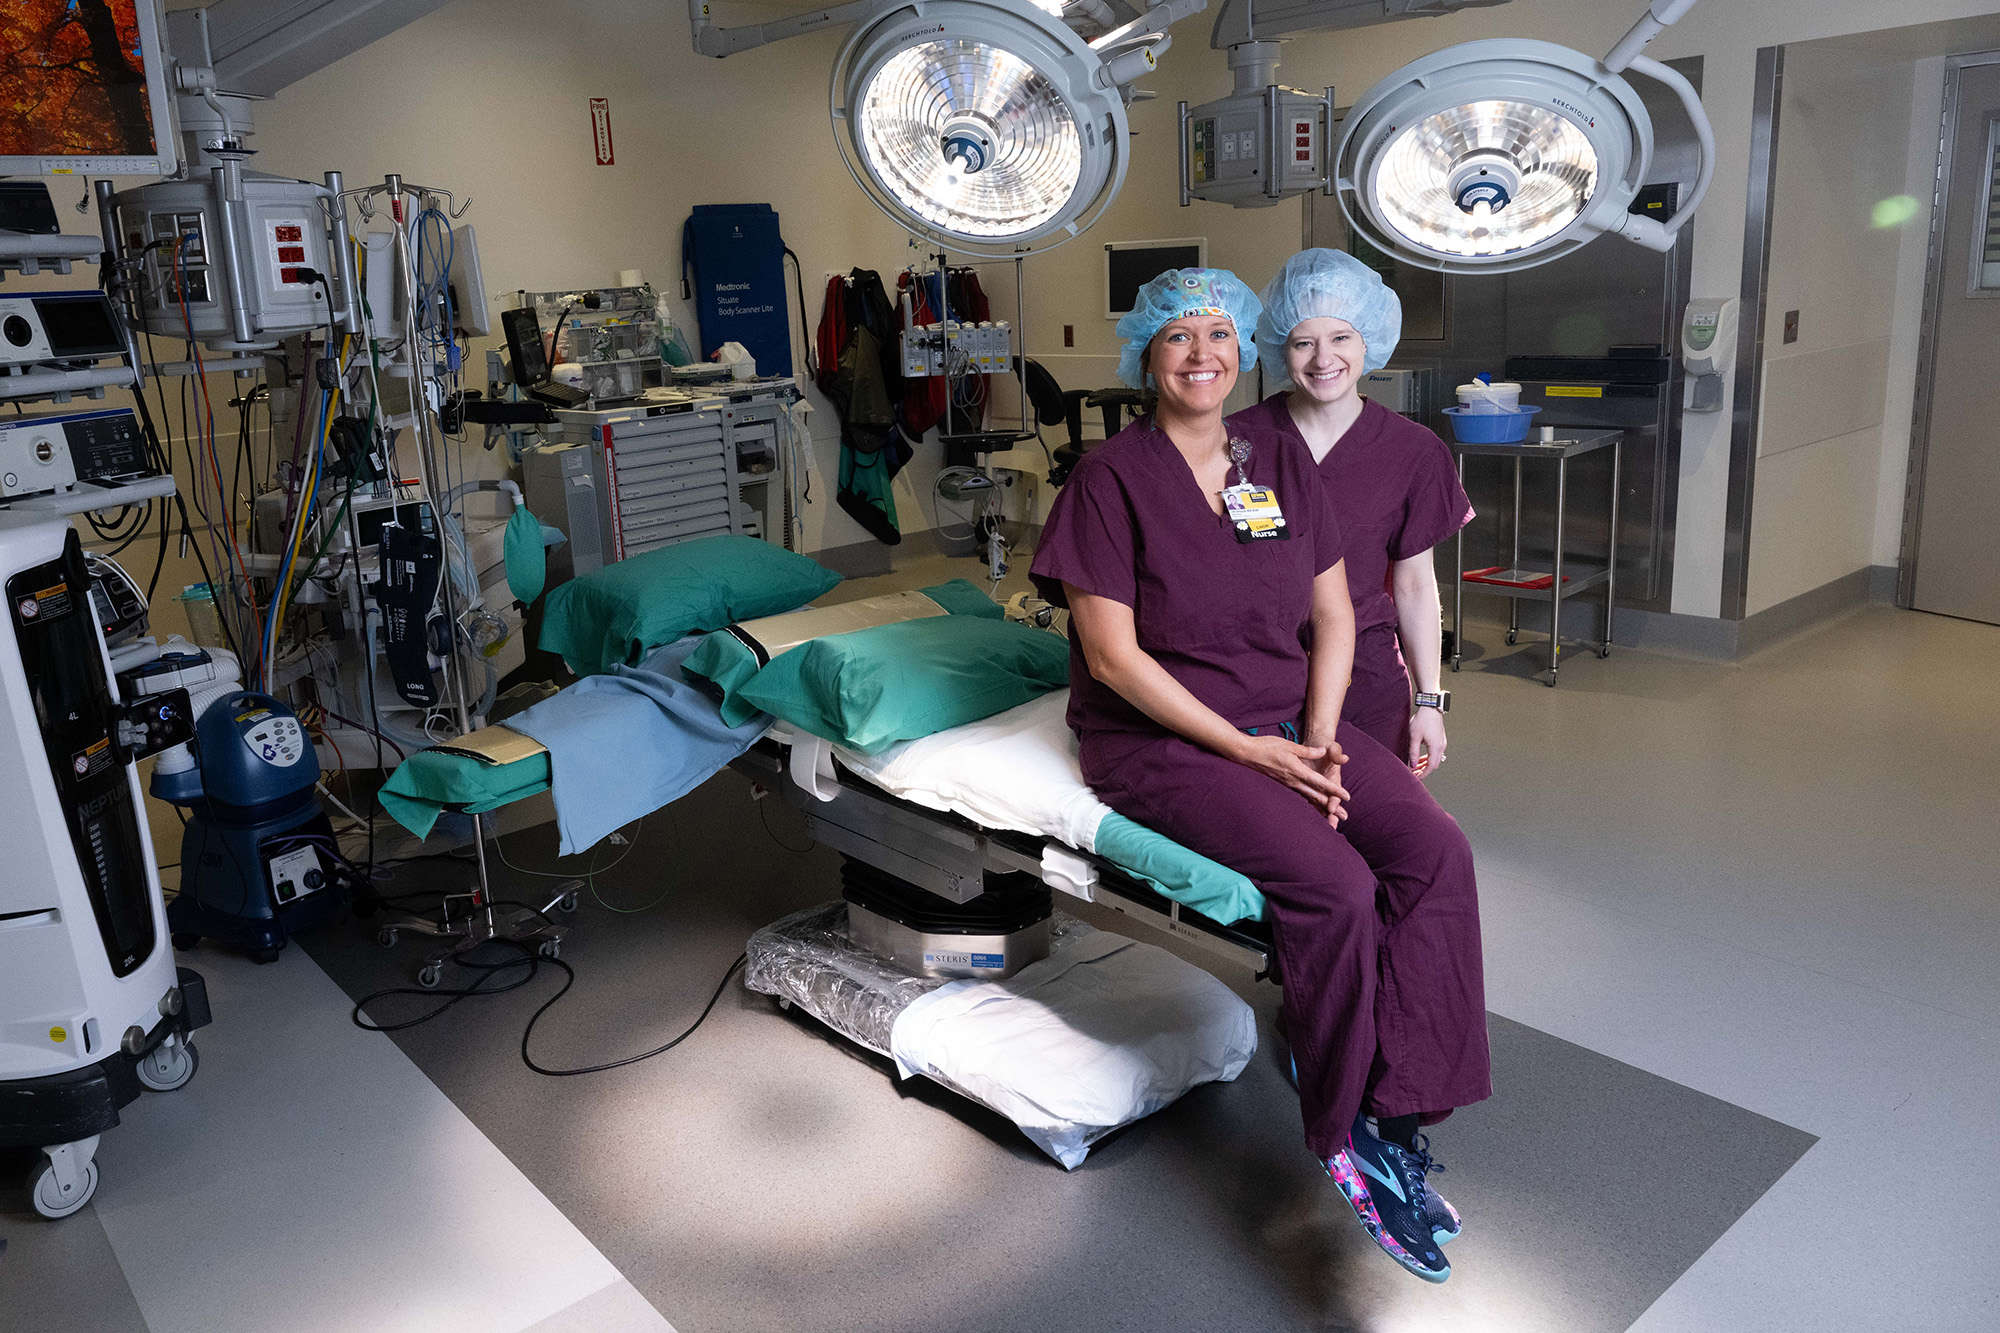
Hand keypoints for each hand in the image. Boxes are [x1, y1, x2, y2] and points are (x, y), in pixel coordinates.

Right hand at [1228, 733, 1349, 820]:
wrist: (1246, 753)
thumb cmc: (1266, 746)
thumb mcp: (1289, 745)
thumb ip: (1307, 751)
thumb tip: (1322, 752)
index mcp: (1297, 770)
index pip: (1320, 783)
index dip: (1334, 790)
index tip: (1346, 797)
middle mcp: (1293, 781)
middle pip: (1316, 796)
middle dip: (1330, 806)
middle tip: (1343, 817)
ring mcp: (1288, 784)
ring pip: (1308, 798)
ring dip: (1321, 808)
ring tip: (1332, 817)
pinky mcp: (1283, 784)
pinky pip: (1299, 795)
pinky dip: (1309, 802)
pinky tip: (1313, 806)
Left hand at [1408, 707, 1446, 778]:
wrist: (1431, 707)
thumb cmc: (1422, 720)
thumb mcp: (1414, 737)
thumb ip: (1413, 753)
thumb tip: (1413, 765)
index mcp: (1435, 747)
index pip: (1430, 766)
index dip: (1423, 774)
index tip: (1415, 777)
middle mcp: (1441, 746)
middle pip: (1434, 764)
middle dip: (1424, 770)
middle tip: (1414, 773)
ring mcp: (1442, 743)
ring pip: (1435, 759)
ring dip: (1426, 764)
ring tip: (1415, 766)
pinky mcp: (1440, 739)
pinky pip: (1436, 753)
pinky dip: (1428, 757)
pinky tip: (1420, 758)